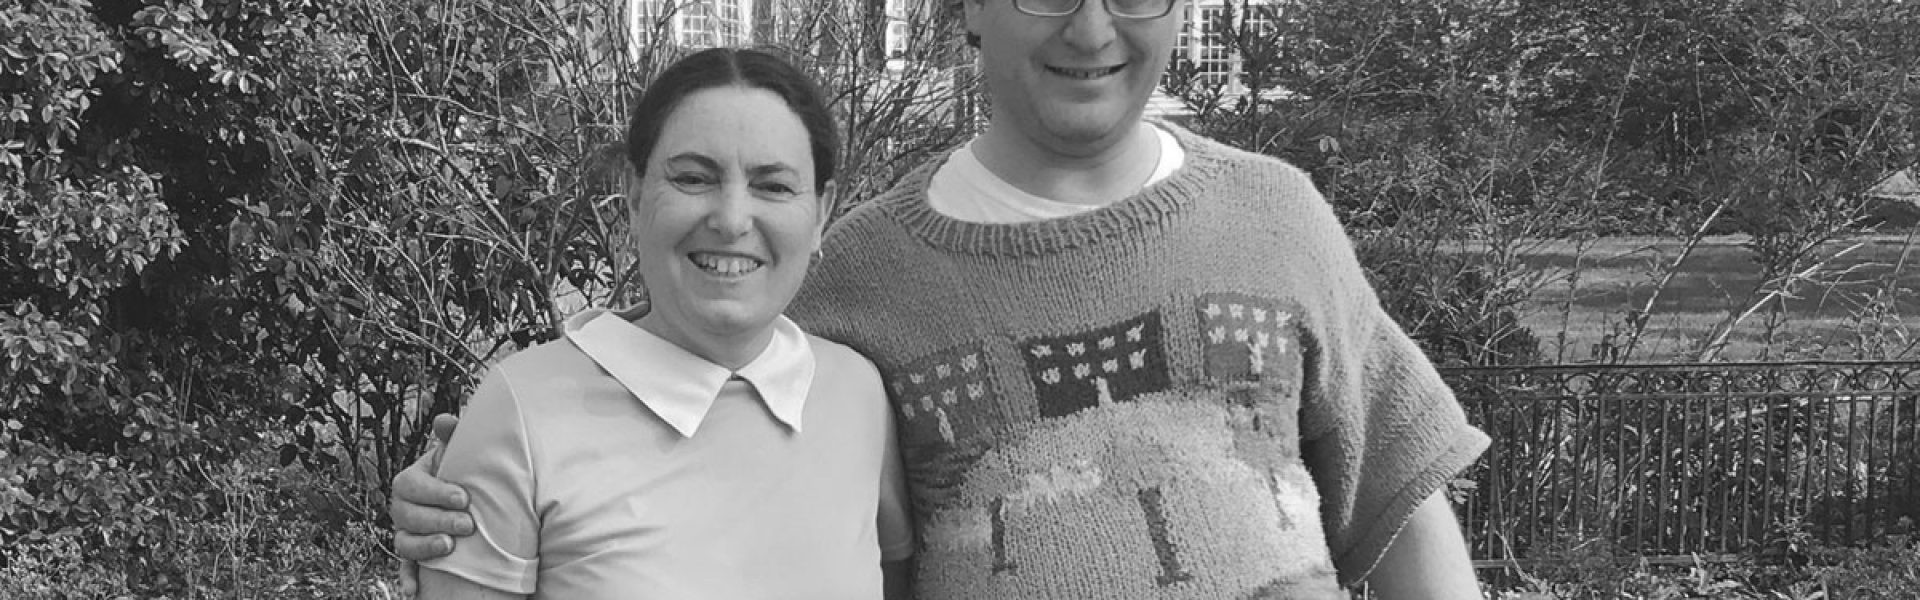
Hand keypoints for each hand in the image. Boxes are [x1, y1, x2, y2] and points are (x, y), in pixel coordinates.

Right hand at [394, 414, 474, 596]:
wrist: (467, 501)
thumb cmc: (462, 474)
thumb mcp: (458, 455)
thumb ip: (453, 437)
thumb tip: (445, 420)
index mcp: (411, 480)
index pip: (411, 485)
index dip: (436, 492)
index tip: (464, 498)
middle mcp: (403, 508)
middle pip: (407, 516)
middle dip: (437, 520)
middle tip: (467, 525)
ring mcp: (405, 533)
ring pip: (403, 542)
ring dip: (425, 546)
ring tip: (450, 548)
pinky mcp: (413, 556)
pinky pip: (405, 569)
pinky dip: (409, 578)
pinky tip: (415, 589)